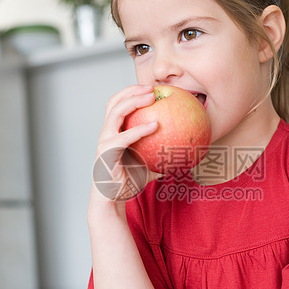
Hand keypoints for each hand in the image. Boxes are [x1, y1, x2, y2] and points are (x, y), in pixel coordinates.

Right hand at [90, 84, 159, 204]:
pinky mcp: (106, 153)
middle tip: (152, 88)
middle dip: (132, 90)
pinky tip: (156, 125)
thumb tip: (184, 151)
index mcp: (113, 132)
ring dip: (133, 101)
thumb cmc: (128, 182)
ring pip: (115, 112)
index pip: (118, 105)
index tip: (152, 88)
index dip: (132, 92)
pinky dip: (140, 128)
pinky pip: (124, 137)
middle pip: (113, 102)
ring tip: (151, 97)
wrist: (112, 199)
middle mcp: (106, 133)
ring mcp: (104, 141)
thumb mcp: (148, 164)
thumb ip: (160, 154)